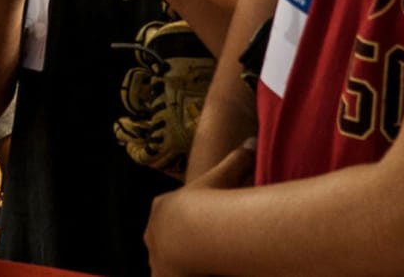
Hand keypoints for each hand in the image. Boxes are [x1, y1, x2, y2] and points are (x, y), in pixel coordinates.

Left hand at [145, 141, 252, 276]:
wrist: (194, 234)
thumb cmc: (209, 203)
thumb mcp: (223, 176)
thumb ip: (238, 159)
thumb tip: (251, 140)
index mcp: (162, 208)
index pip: (169, 213)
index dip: (186, 220)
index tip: (201, 225)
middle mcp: (153, 233)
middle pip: (164, 239)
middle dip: (179, 244)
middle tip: (202, 249)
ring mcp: (154, 258)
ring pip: (165, 263)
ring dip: (178, 265)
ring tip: (202, 265)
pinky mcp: (160, 276)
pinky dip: (177, 275)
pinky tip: (197, 272)